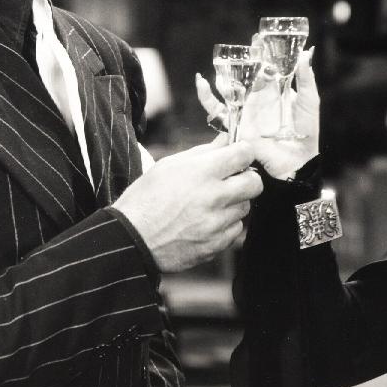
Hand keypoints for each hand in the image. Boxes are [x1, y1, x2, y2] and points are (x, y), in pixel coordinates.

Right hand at [112, 138, 261, 271]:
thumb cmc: (145, 199)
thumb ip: (202, 153)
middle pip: (255, 183)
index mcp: (201, 173)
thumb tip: (225, 141)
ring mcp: (216, 224)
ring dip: (234, 203)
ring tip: (211, 204)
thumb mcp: (168, 166)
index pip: (244, 155)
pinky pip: (235, 230)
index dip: (243, 153)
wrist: (131, 239)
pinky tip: (206, 222)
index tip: (238, 156)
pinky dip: (225, 225)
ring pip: (245, 208)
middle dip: (247, 178)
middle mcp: (213, 198)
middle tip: (233, 180)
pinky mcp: (215, 245)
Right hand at [195, 50, 318, 180]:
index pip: (266, 67)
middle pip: (245, 74)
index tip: (258, 37)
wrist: (296, 160)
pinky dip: (206, 97)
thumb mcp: (310, 102)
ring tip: (220, 61)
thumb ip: (306, 78)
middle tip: (241, 46)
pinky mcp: (236, 122)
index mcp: (275, 91)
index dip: (261, 52)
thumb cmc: (306, 133)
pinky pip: (217, 110)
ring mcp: (246, 110)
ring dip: (223, 74)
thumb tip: (307, 53)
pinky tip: (201, 83)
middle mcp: (258, 98)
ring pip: (229, 88)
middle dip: (242, 59)